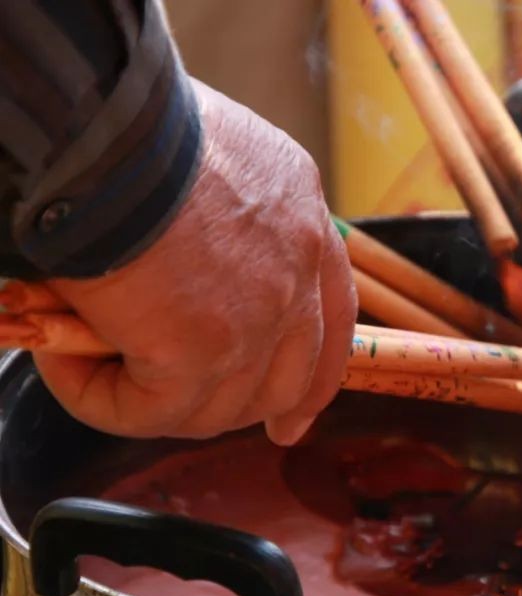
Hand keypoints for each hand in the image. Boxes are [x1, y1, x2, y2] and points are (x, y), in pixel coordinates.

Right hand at [33, 80, 357, 444]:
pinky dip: (101, 401)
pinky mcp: (200, 353)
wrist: (107, 127)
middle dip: (243, 412)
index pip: (332, 319)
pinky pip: (149, 413)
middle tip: (187, 413)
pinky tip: (65, 364)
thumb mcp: (215, 159)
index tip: (292, 417)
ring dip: (152, 401)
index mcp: (303, 221)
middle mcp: (296, 274)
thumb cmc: (138, 127)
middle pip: (289, 379)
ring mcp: (258, 320)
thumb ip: (221, 218)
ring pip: (216, 407)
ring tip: (88, 362)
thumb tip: (180, 260)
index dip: (312, 376)